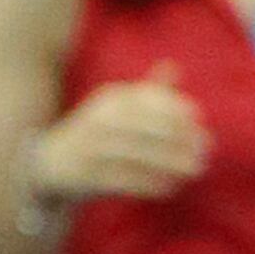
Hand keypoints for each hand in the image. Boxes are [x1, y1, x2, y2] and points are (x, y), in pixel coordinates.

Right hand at [30, 65, 211, 205]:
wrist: (49, 163)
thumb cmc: (94, 132)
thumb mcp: (115, 106)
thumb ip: (145, 90)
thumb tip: (174, 66)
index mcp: (109, 99)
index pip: (146, 100)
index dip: (174, 109)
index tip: (199, 120)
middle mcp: (98, 120)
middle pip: (144, 127)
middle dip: (177, 138)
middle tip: (205, 148)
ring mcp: (89, 148)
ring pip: (136, 155)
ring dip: (169, 163)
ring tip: (195, 169)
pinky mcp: (85, 176)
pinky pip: (122, 180)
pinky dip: (148, 184)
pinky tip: (170, 187)